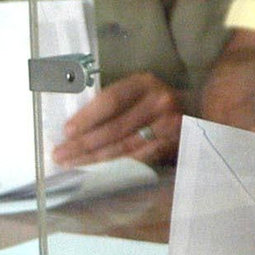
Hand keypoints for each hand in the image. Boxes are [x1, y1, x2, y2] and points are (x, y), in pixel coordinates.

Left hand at [53, 72, 183, 166]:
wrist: (194, 109)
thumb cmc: (153, 99)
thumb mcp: (136, 89)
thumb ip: (113, 101)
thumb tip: (73, 125)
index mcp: (144, 83)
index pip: (111, 100)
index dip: (87, 117)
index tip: (66, 132)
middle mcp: (159, 102)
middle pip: (115, 127)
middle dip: (84, 144)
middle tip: (60, 155)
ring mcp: (168, 125)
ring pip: (124, 146)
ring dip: (94, 159)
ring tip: (71, 165)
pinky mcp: (171, 145)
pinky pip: (138, 159)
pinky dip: (115, 167)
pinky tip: (97, 171)